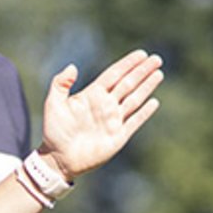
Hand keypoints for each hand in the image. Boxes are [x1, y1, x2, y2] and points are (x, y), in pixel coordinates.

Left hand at [37, 50, 163, 179]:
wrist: (59, 158)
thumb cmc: (54, 131)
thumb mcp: (54, 104)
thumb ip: (60, 84)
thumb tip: (72, 66)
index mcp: (93, 94)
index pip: (114, 74)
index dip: (128, 64)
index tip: (141, 54)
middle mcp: (106, 105)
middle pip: (128, 83)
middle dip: (143, 71)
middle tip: (156, 59)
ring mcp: (113, 120)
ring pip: (134, 99)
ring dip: (147, 86)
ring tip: (158, 73)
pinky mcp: (118, 136)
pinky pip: (135, 121)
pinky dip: (144, 112)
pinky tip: (154, 102)